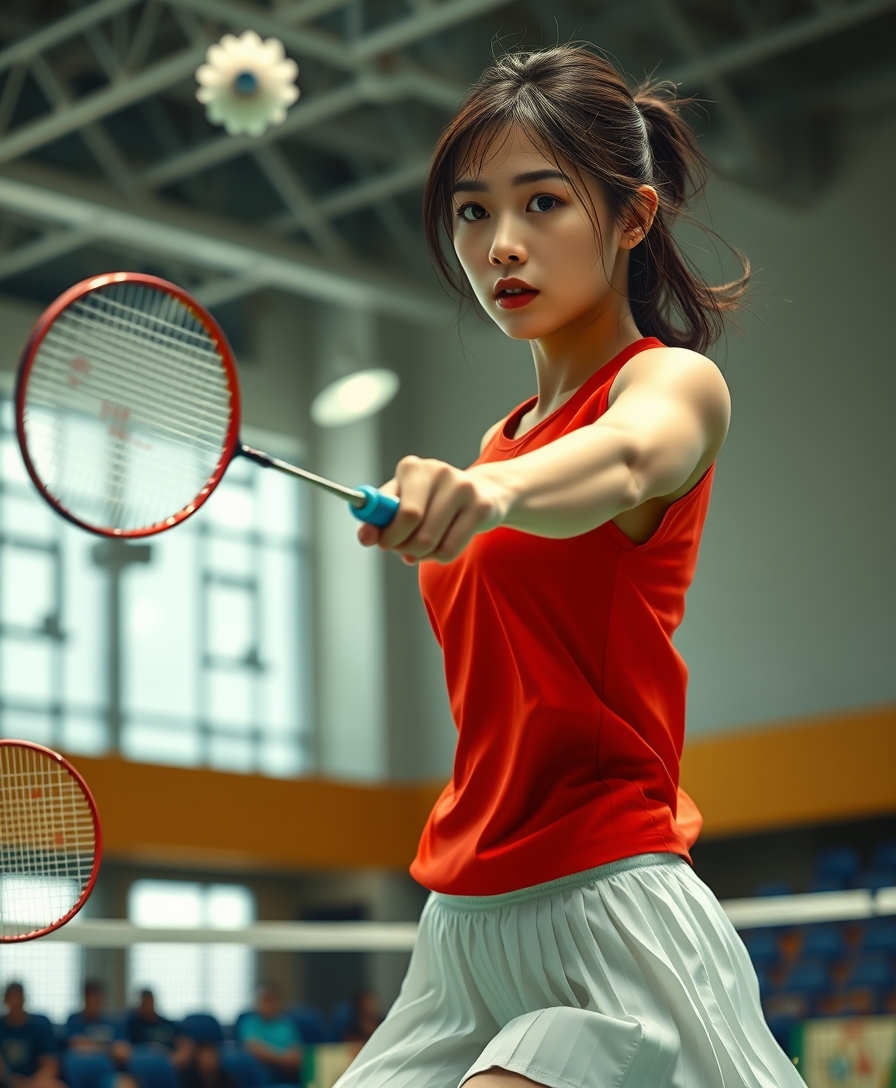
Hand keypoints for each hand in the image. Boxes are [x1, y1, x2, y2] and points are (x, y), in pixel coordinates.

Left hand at [357, 456, 507, 562]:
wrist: (485, 493)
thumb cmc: (434, 501)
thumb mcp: (404, 502)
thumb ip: (380, 519)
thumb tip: (365, 537)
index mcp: (412, 468)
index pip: (388, 507)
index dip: (383, 531)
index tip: (383, 543)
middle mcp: (438, 471)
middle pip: (409, 521)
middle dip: (401, 544)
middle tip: (404, 549)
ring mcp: (462, 487)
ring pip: (429, 541)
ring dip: (421, 554)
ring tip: (425, 548)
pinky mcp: (482, 507)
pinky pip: (449, 549)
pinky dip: (440, 557)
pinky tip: (443, 547)